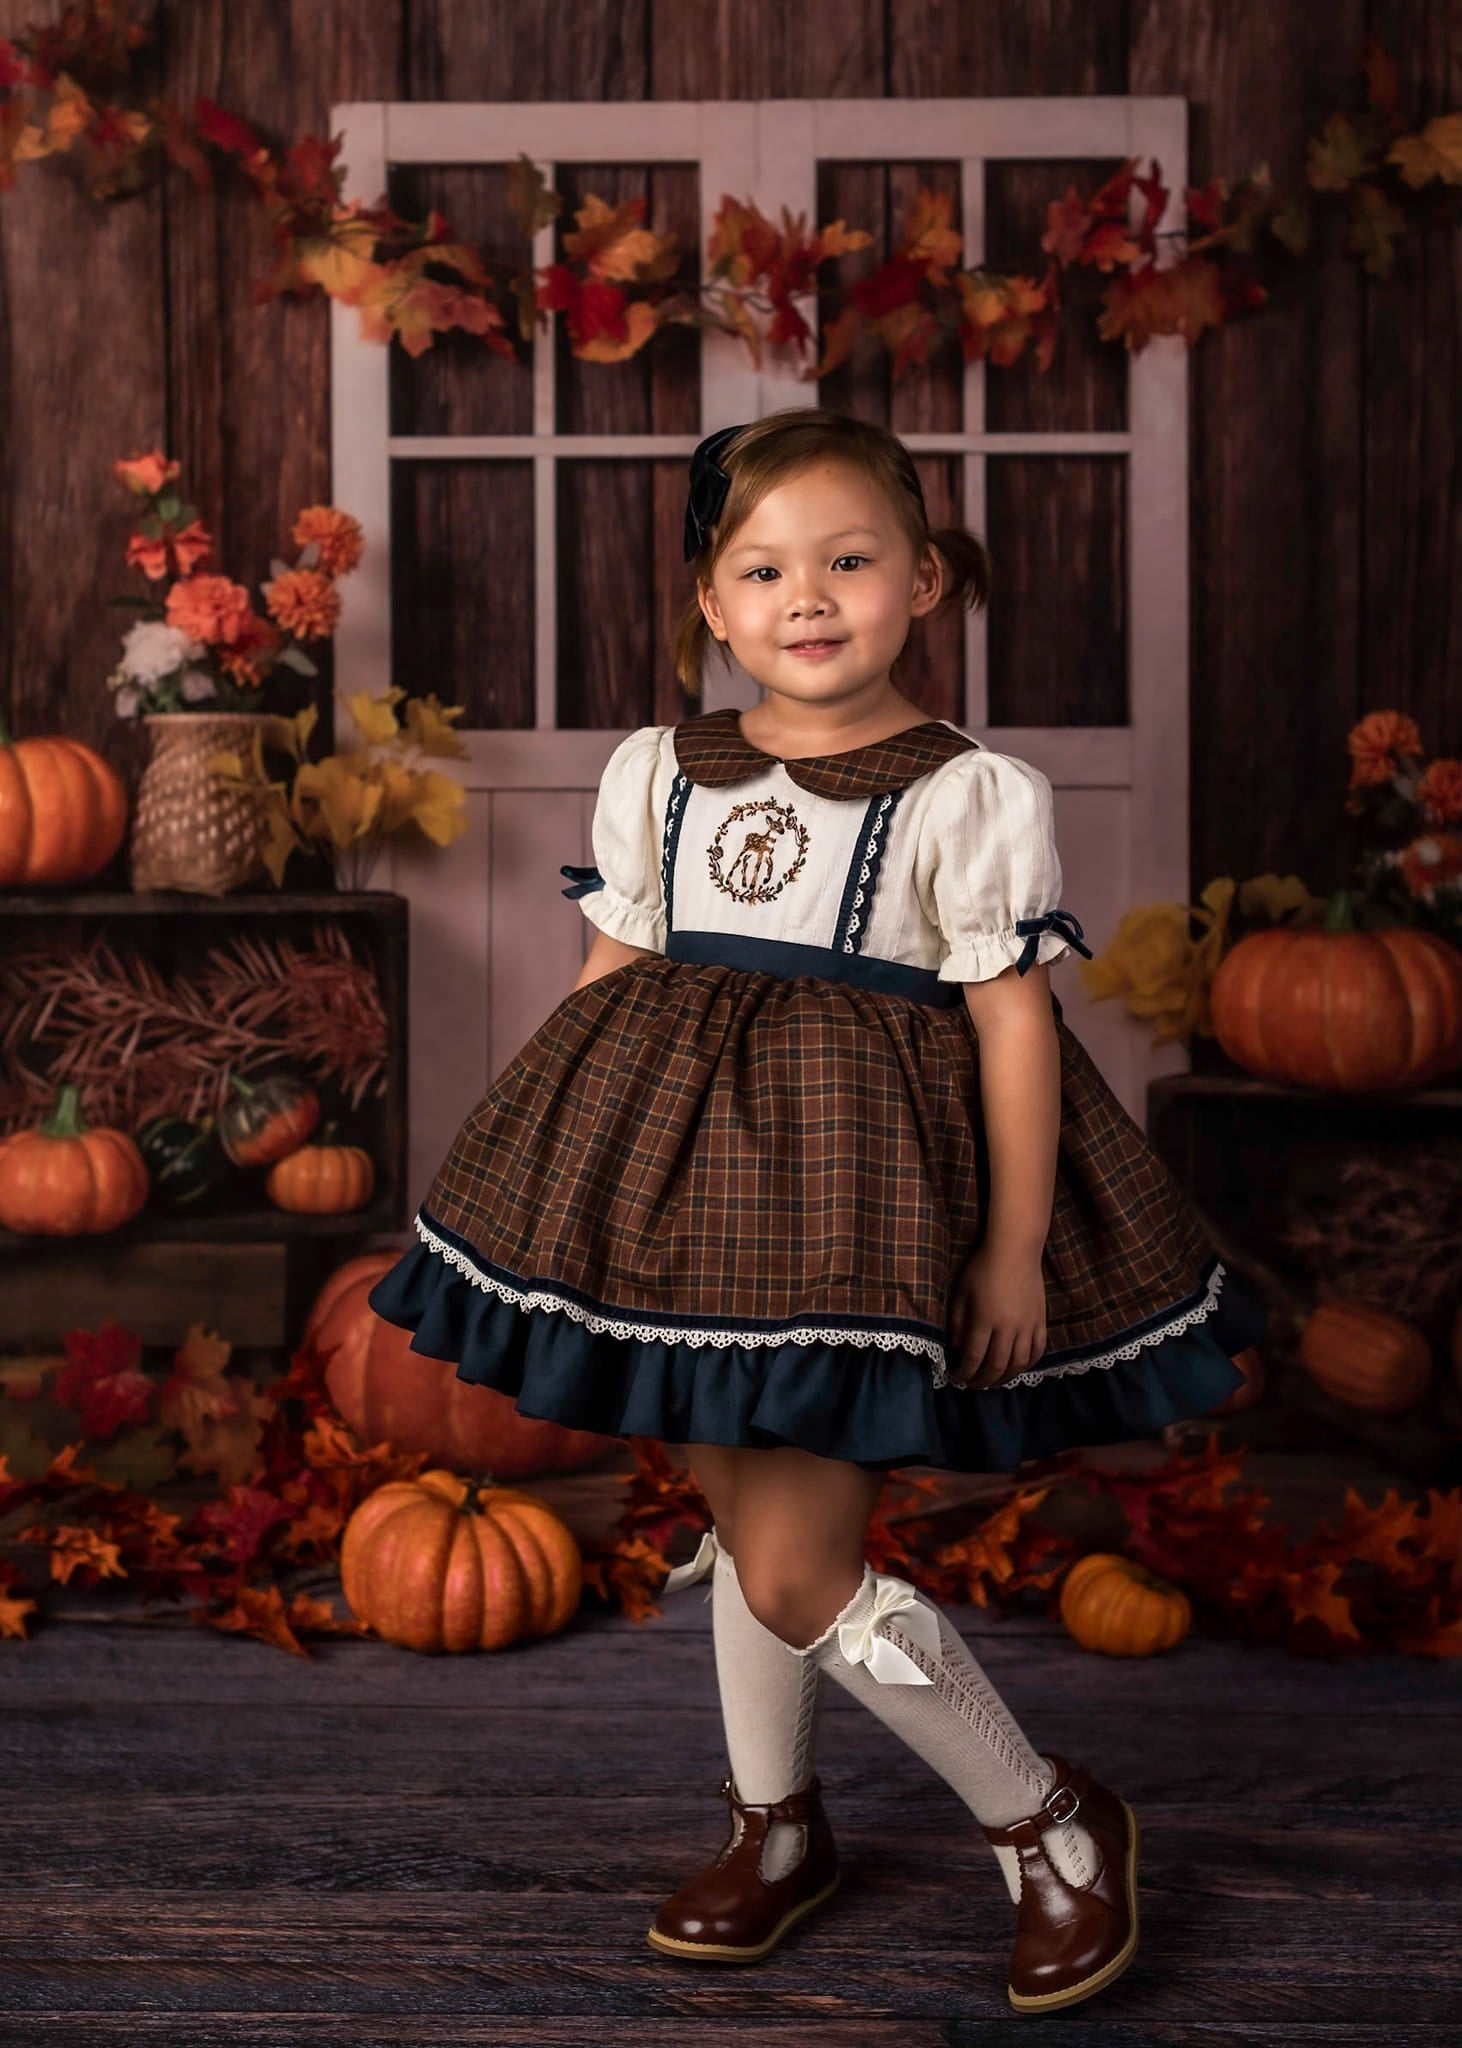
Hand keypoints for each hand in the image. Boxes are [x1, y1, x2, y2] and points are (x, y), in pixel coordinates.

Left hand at [945, 1240, 1047, 1389]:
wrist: (1015, 1249)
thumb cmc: (983, 1267)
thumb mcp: (961, 1291)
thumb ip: (957, 1321)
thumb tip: (957, 1346)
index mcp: (984, 1320)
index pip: (973, 1358)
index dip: (964, 1373)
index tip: (956, 1378)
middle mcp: (1007, 1327)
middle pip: (996, 1366)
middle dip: (982, 1381)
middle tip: (973, 1385)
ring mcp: (1027, 1326)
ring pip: (1019, 1364)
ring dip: (1005, 1378)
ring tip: (994, 1381)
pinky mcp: (1041, 1321)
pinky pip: (1038, 1351)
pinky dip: (1028, 1365)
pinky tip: (1017, 1368)